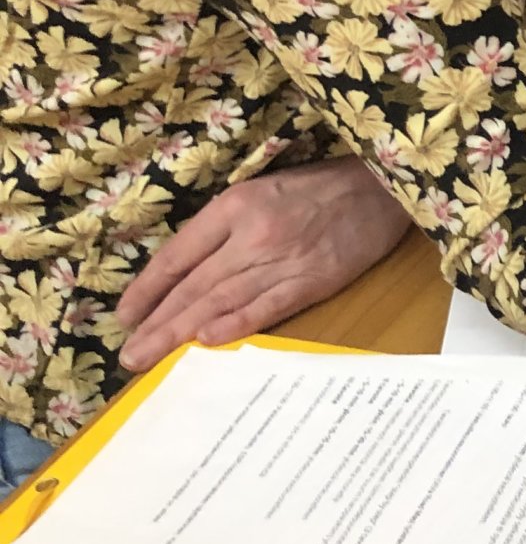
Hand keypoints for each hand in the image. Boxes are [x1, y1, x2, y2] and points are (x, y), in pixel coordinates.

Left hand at [114, 157, 413, 374]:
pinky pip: (268, 306)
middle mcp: (252, 234)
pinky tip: (209, 340)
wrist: (382, 186)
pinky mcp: (314, 280)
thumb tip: (188, 271)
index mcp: (234, 207)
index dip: (149, 287)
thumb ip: (226, 227)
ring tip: (152, 357)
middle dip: (158, 322)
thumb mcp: (261, 191)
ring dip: (182, 332)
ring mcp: (284, 259)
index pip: (179, 254)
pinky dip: (237, 324)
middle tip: (130, 354)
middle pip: (195, 285)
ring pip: (222, 300)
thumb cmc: (319, 189)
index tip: (125, 315)